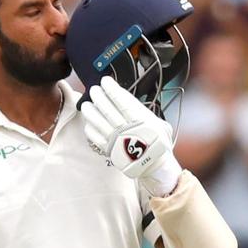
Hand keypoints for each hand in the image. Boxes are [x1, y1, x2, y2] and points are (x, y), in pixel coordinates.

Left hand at [81, 76, 180, 195]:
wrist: (154, 166)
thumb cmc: (157, 143)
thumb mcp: (160, 125)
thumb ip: (147, 113)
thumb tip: (134, 102)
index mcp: (141, 121)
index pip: (123, 101)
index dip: (112, 90)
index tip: (106, 81)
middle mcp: (126, 130)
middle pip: (108, 110)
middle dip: (99, 97)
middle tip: (94, 90)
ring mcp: (116, 140)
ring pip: (99, 122)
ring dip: (91, 112)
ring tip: (86, 104)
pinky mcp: (109, 150)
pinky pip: (95, 138)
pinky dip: (90, 129)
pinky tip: (89, 122)